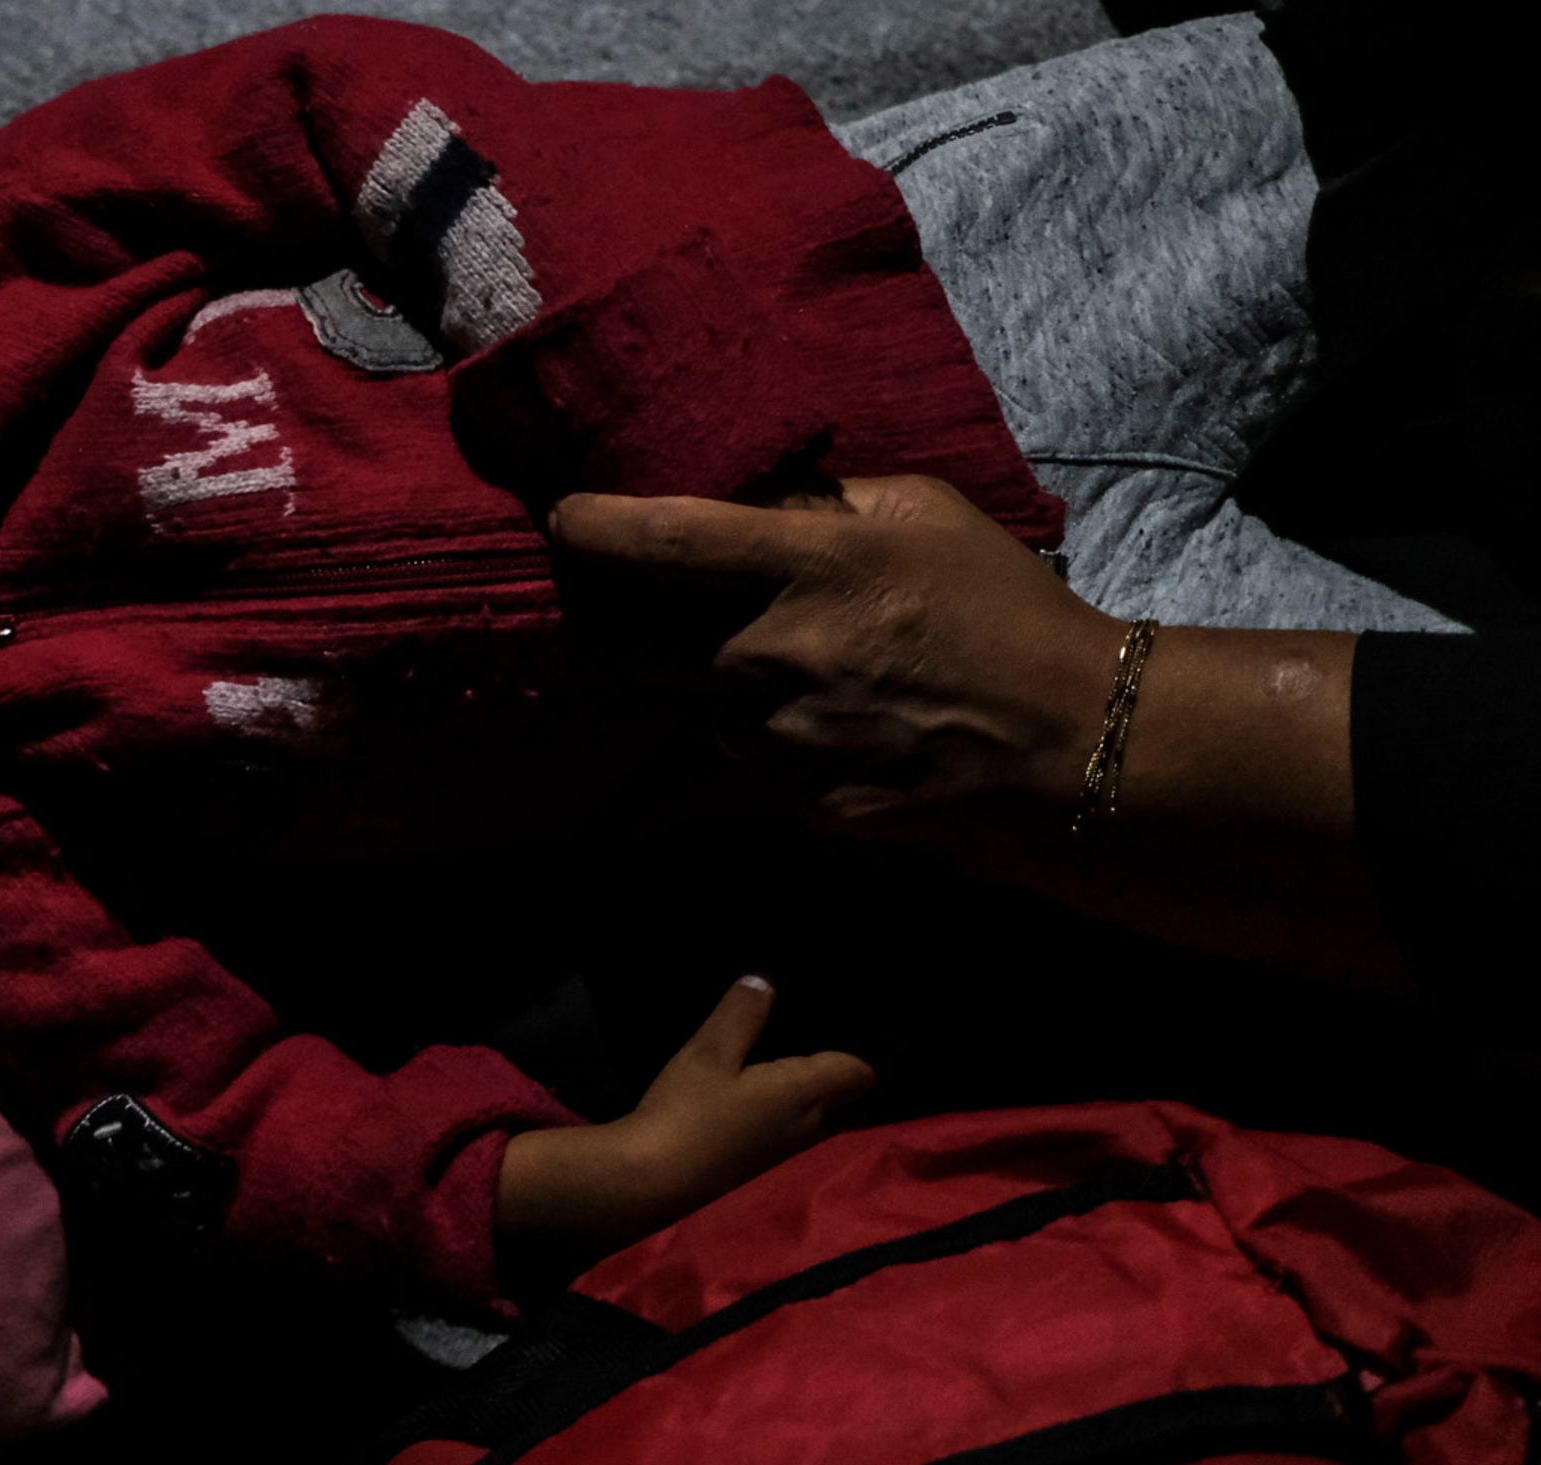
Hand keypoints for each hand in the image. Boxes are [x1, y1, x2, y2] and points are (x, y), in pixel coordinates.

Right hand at [500, 976, 873, 1260]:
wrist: (650, 1180)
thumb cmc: (687, 1112)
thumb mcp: (709, 1052)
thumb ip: (741, 1015)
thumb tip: (765, 980)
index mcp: (804, 1093)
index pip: (862, 1072)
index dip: (873, 1049)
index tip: (874, 1024)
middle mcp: (807, 1125)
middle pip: (848, 1096)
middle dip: (847, 1068)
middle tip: (840, 1032)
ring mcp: (783, 1148)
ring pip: (820, 1113)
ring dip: (818, 1088)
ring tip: (805, 1051)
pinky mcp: (759, 1159)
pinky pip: (794, 1125)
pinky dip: (792, 1103)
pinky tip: (765, 1086)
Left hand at [552, 475, 1122, 839]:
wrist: (1068, 739)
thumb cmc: (1002, 609)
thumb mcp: (924, 512)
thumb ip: (822, 499)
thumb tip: (747, 497)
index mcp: (808, 565)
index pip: (658, 541)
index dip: (588, 527)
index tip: (562, 520)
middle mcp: (772, 654)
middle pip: (622, 643)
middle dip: (603, 623)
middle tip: (609, 604)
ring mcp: (776, 737)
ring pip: (675, 706)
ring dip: (682, 684)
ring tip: (736, 661)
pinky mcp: (788, 801)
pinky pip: (726, 762)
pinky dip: (736, 737)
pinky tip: (787, 718)